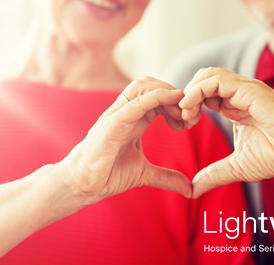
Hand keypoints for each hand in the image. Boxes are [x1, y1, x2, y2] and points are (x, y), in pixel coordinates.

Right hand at [59, 77, 191, 204]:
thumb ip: (167, 177)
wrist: (83, 184)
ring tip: (181, 112)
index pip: (158, 96)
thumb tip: (190, 189)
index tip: (190, 121)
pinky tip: (171, 100)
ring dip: (167, 92)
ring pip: (143, 85)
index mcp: (135, 118)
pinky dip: (155, 96)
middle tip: (189, 116)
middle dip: (175, 95)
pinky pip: (135, 102)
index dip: (177, 103)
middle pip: (152, 84)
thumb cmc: (107, 174)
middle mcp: (127, 112)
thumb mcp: (145, 174)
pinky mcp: (112, 123)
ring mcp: (118, 114)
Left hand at [180, 68, 273, 197]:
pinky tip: (192, 109)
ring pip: (207, 75)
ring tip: (185, 113)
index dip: (189, 105)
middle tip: (183, 119)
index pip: (203, 93)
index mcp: (233, 106)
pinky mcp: (250, 90)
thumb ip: (214, 174)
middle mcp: (237, 94)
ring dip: (190, 91)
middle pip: (202, 79)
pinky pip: (217, 81)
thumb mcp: (237, 166)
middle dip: (186, 96)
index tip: (183, 125)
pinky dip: (198, 91)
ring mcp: (244, 89)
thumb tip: (193, 189)